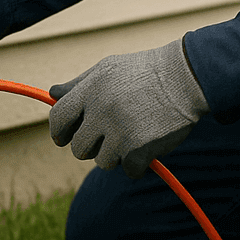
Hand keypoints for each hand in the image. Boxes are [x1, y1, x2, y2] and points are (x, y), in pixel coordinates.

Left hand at [49, 39, 208, 178]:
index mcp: (90, 90)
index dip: (59, 131)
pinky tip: (149, 144)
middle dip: (92, 146)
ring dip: (117, 154)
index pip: (57, 119)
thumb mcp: (109, 68)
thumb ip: (79, 84)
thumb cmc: (146, 71)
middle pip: (78, 148)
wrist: (188, 77)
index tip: (66, 137)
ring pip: (102, 162)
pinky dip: (139, 163)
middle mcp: (101, 111)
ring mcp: (119, 133)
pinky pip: (128, 171)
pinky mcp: (139, 151)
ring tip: (135, 134)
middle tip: (111, 136)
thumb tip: (51, 94)